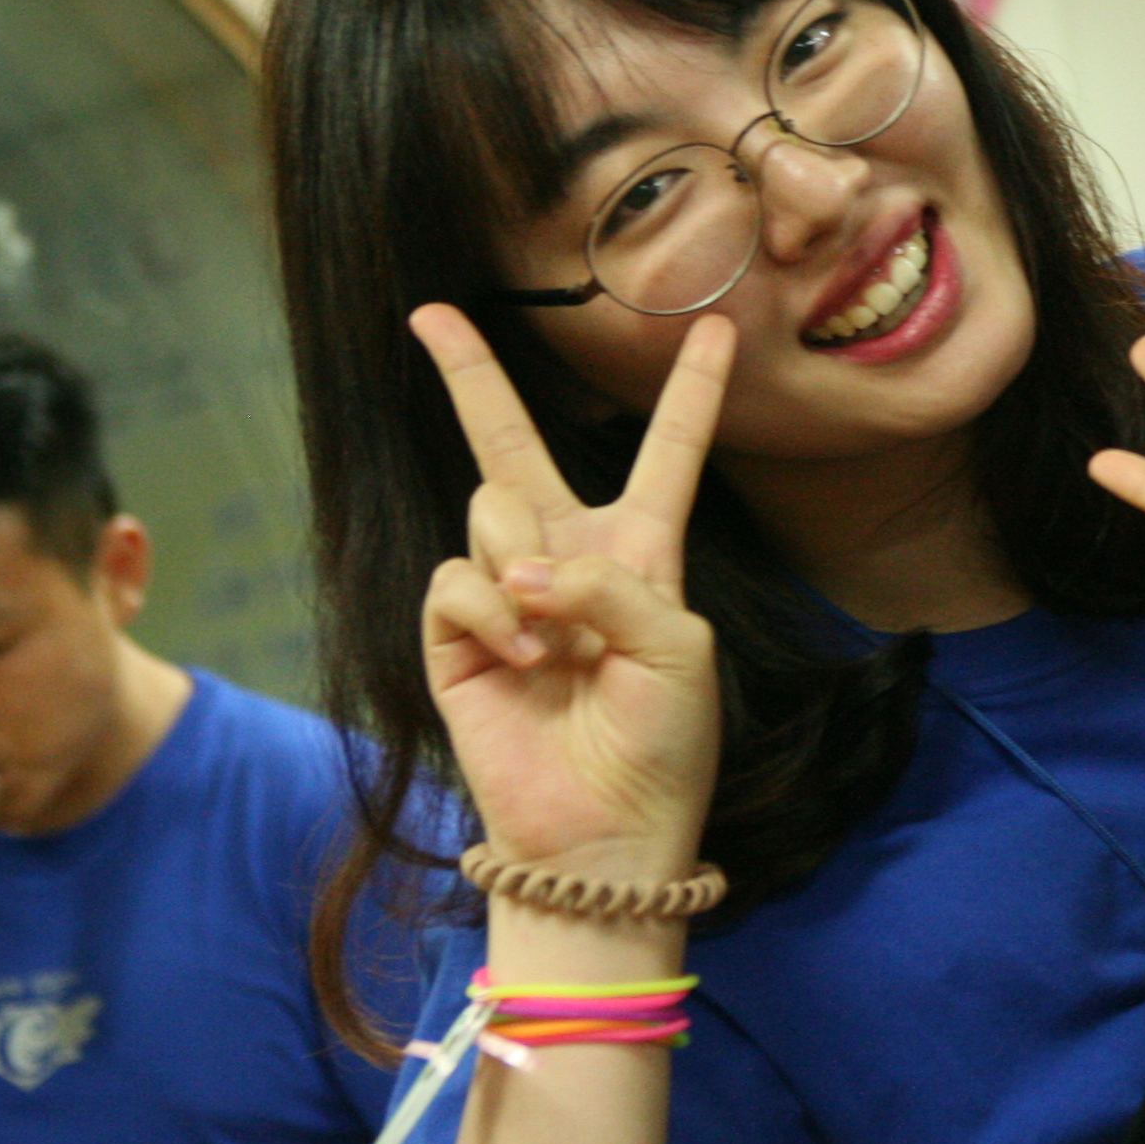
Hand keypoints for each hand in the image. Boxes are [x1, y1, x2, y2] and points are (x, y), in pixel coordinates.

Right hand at [409, 308, 732, 886]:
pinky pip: (457, 576)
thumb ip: (611, 584)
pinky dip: (492, 612)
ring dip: (527, 569)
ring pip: (492, 509)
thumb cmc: (663, 743)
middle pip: (511, 445)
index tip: (711, 326)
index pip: (669, 452)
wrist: (605, 829)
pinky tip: (521, 657)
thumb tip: (524, 566)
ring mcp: (505, 590)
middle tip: (433, 314)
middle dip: (471, 376)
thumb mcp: (677, 649)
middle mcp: (567, 557)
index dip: (692, 391)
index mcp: (643, 551)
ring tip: (558, 648)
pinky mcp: (454, 631)